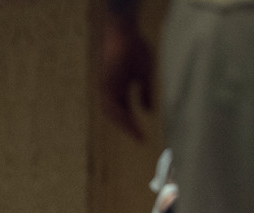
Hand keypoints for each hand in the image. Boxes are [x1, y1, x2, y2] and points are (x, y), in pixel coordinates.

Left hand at [101, 11, 155, 140]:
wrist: (125, 32)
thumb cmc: (135, 48)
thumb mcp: (145, 74)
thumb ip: (146, 93)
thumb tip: (149, 111)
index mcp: (118, 89)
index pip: (125, 111)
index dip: (133, 123)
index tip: (144, 137)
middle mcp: (110, 91)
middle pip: (117, 115)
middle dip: (129, 128)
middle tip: (141, 139)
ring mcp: (106, 87)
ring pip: (112, 112)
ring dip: (124, 124)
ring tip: (137, 133)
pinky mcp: (104, 83)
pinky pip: (111, 104)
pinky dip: (120, 114)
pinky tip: (130, 120)